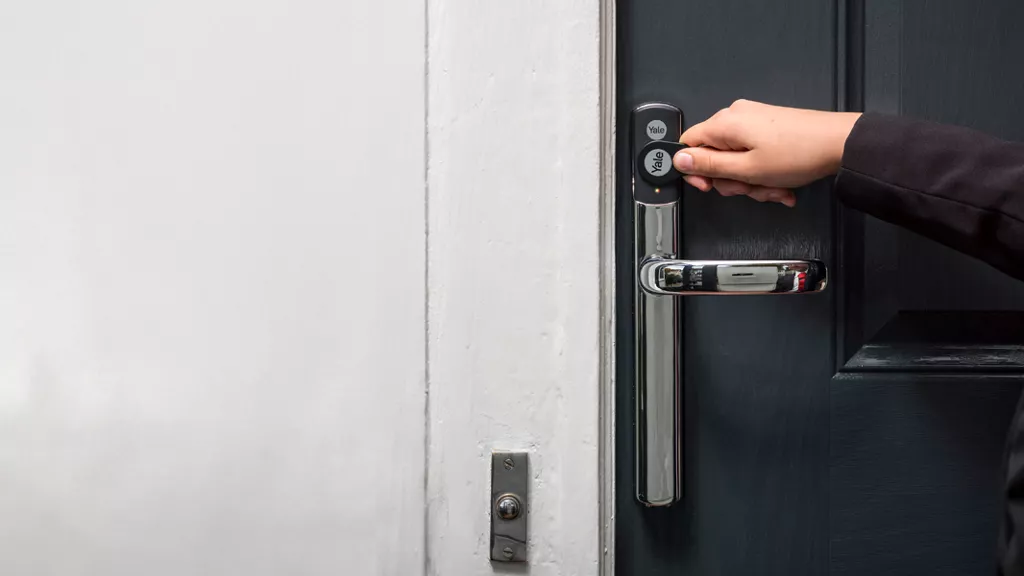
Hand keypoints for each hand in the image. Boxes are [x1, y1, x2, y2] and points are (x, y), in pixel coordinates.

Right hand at [673, 99, 861, 206]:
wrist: (840, 143)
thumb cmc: (799, 154)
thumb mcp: (746, 170)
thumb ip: (708, 165)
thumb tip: (678, 159)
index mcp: (725, 124)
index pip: (687, 145)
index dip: (695, 170)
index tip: (709, 186)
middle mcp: (736, 117)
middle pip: (713, 156)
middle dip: (731, 179)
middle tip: (750, 188)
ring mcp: (753, 121)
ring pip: (735, 159)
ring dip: (751, 180)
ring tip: (772, 187)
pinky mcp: (767, 126)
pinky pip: (752, 154)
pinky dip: (762, 172)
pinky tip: (779, 182)